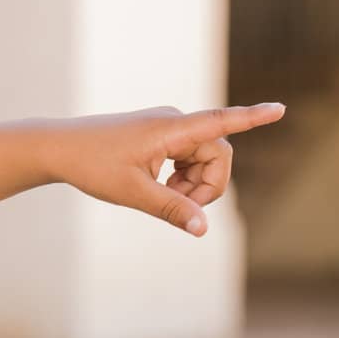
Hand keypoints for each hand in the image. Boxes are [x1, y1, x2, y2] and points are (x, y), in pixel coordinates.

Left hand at [50, 103, 285, 236]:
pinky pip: (188, 159)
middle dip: (208, 186)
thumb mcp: (133, 193)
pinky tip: (160, 188)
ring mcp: (166, 128)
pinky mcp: (159, 137)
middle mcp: (173, 122)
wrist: (58, 148)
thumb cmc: (92, 166)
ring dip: (193, 186)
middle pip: (218, 156)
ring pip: (203, 161)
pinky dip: (182, 179)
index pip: (222, 121)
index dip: (254, 117)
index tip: (280, 108)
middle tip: (180, 208)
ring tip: (163, 198)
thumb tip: (204, 229)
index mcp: (171, 128)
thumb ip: (172, 209)